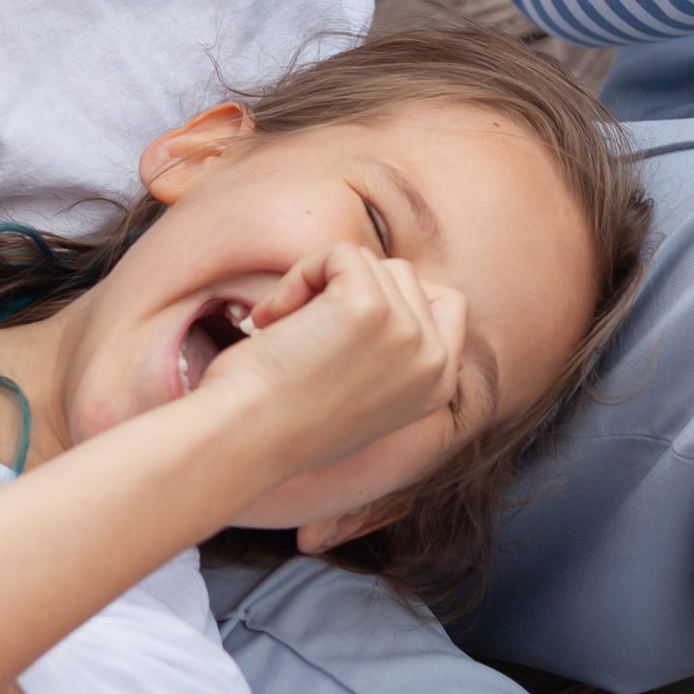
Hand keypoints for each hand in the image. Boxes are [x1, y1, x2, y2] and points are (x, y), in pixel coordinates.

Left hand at [202, 239, 468, 478]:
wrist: (244, 439)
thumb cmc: (282, 420)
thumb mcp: (360, 396)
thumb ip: (389, 354)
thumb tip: (384, 294)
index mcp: (439, 386)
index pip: (449, 304)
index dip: (395, 295)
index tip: (342, 319)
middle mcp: (435, 360)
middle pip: (402, 275)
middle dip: (346, 288)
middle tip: (299, 329)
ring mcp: (406, 331)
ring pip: (368, 262)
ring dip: (316, 282)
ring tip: (283, 328)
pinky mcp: (368, 305)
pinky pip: (339, 254)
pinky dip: (299, 274)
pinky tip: (273, 317)